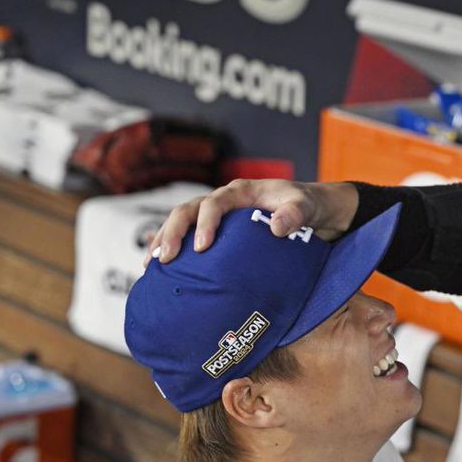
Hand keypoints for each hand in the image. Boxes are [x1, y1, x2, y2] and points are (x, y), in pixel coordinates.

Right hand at [144, 179, 359, 265]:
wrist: (312, 210)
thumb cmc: (308, 206)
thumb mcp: (306, 206)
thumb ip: (294, 214)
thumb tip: (276, 227)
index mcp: (241, 192)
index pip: (215, 202)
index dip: (205, 223)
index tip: (201, 248)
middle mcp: (223, 200)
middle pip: (188, 210)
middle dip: (173, 232)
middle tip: (166, 259)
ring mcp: (217, 215)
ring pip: (181, 222)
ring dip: (164, 241)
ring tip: (150, 266)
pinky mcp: (216, 231)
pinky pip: (188, 237)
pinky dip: (172, 249)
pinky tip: (158, 270)